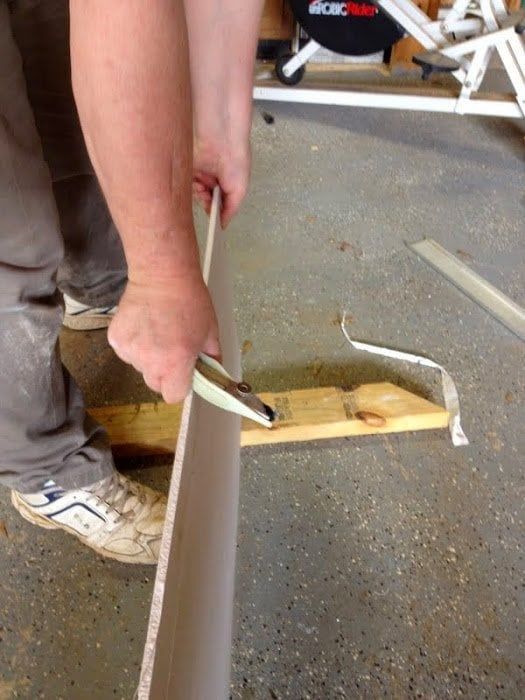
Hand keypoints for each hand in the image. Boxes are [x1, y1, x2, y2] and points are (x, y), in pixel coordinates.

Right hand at [107, 272, 219, 403]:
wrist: (162, 275)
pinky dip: (135, 344)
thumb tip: (212, 375)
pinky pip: (127, 352)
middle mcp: (149, 361)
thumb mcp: (211, 333)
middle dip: (165, 373)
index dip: (181, 385)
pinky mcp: (116, 339)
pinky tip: (144, 325)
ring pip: (140, 367)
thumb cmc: (190, 302)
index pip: (173, 396)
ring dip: (149, 357)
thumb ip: (212, 360)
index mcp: (175, 363)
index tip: (184, 372)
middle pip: (155, 383)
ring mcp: (129, 351)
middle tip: (172, 350)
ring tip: (158, 332)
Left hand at [192, 137, 250, 227]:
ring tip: (205, 190)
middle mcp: (213, 180)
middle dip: (207, 203)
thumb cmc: (236, 162)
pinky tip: (198, 184)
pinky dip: (191, 187)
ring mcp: (201, 174)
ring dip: (199, 195)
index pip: (218, 204)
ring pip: (195, 193)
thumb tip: (223, 225)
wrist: (223, 142)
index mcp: (227, 184)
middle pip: (205, 200)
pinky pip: (187, 184)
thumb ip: (230, 210)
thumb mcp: (239, 191)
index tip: (214, 221)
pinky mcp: (190, 168)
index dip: (216, 212)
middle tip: (209, 200)